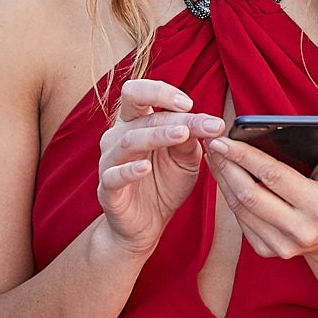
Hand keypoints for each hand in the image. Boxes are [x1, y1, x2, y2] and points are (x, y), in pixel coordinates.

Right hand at [95, 79, 224, 259]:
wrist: (146, 224)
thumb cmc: (163, 184)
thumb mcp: (185, 159)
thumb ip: (192, 139)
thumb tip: (210, 122)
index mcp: (135, 122)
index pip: (140, 93)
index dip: (162, 92)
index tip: (190, 103)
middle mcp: (118, 136)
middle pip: (135, 111)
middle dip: (169, 112)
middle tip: (195, 118)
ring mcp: (110, 161)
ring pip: (129, 140)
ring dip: (157, 135)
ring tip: (182, 135)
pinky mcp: (107, 188)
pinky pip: (114, 175)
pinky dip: (129, 169)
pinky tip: (145, 167)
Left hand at [203, 121, 317, 263]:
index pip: (273, 176)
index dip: (245, 156)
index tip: (223, 139)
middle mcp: (300, 230)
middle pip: (249, 194)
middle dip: (227, 167)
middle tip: (212, 144)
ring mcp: (282, 245)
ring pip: (240, 209)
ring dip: (223, 181)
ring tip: (215, 157)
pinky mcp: (269, 251)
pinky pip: (241, 221)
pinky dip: (230, 197)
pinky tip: (225, 178)